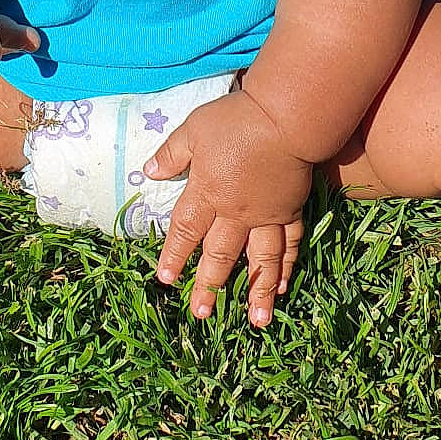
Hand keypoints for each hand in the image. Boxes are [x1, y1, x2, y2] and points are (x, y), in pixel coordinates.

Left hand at [144, 89, 311, 327]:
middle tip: (201, 313)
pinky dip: (286, 265)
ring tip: (256, 321)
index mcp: (208, 192)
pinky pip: (288, 244)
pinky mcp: (290, 210)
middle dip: (209, 285)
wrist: (284, 118)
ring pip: (258, 260)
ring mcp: (266, 215)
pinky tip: (284, 285)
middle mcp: (235, 212)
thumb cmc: (236, 121)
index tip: (165, 278)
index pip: (185, 230)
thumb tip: (150, 171)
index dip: (174, 255)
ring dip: (256, 291)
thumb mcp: (194, 130)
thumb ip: (172, 153)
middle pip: (219, 254)